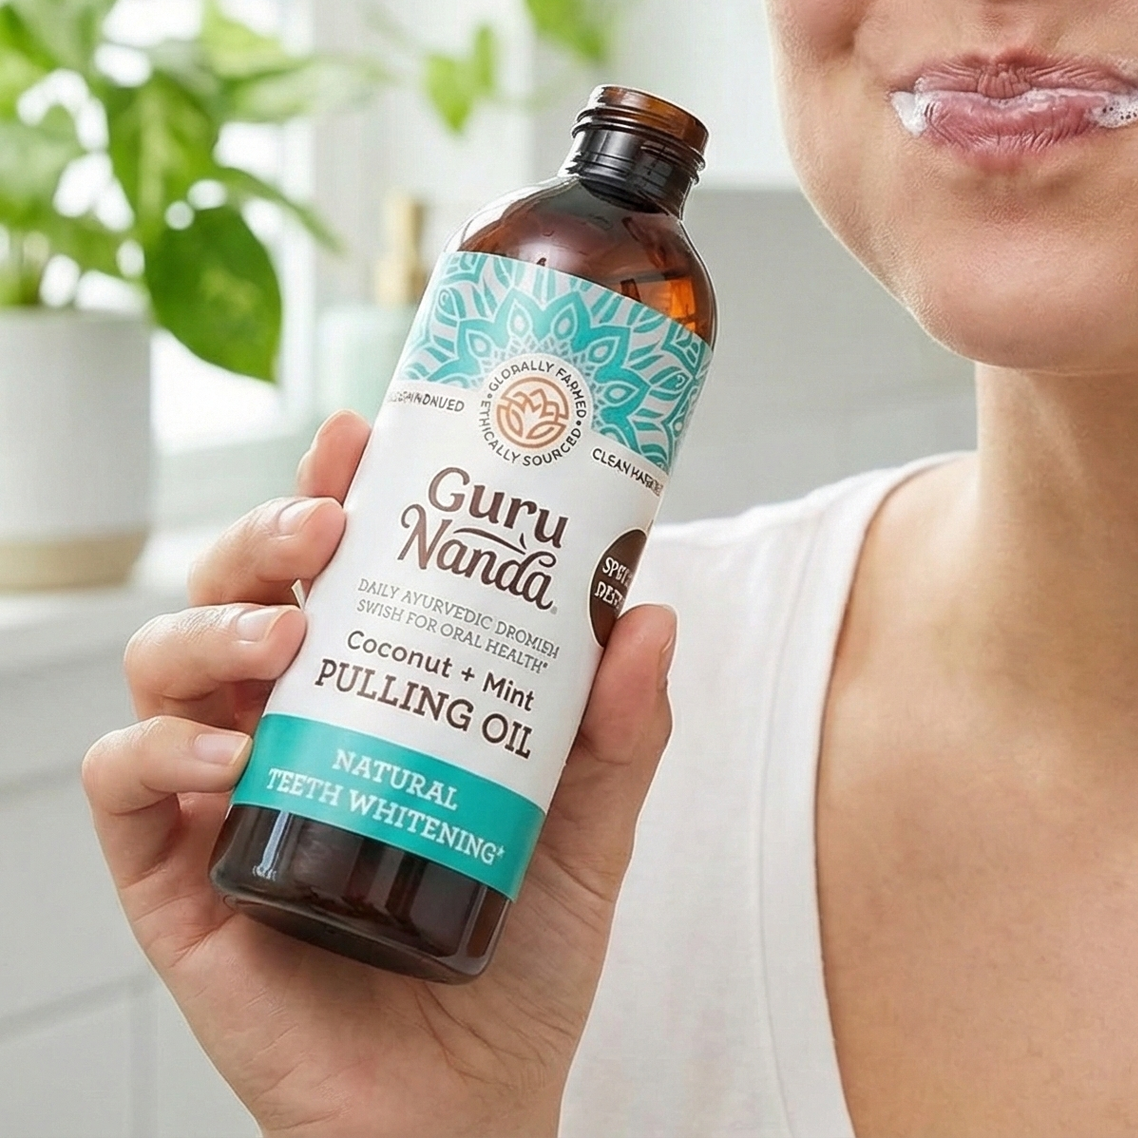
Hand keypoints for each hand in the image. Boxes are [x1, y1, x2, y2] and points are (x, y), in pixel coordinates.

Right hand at [82, 412, 675, 1137]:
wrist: (473, 1107)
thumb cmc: (522, 961)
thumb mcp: (590, 827)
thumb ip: (621, 731)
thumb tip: (645, 615)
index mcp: (367, 693)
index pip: (329, 569)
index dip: (328, 491)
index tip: (360, 436)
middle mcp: (286, 728)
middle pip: (235, 593)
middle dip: (265, 534)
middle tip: (328, 525)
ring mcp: (221, 802)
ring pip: (163, 667)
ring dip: (213, 624)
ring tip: (288, 629)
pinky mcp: (179, 887)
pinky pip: (122, 792)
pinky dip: (157, 749)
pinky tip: (228, 749)